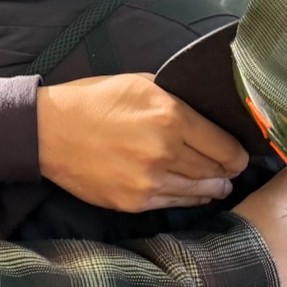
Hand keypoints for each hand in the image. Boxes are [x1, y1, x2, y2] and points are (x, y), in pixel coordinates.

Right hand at [36, 73, 247, 211]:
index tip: (239, 153)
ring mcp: (150, 180)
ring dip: (213, 187)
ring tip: (218, 184)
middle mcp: (165, 151)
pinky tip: (194, 193)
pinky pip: (176, 202)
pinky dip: (190, 198)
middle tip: (230, 169)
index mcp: (170, 116)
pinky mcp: (135, 201)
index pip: (225, 146)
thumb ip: (176, 97)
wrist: (48, 132)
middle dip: (227, 170)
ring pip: (200, 191)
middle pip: (216, 170)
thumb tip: (206, 111)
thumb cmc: (92, 102)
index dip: (238, 152)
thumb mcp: (138, 83)